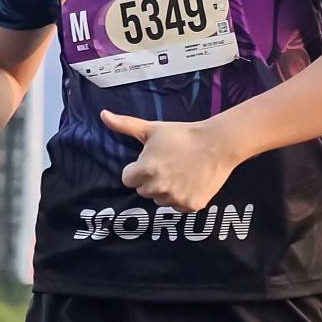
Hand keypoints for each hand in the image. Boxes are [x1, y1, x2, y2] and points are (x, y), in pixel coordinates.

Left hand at [100, 109, 236, 210]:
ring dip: (167, 190)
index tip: (152, 161)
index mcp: (145, 170)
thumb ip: (125, 125)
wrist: (217, 144)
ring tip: (182, 173)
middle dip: (152, 180)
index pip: (128, 179)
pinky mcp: (190, 206)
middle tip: (169, 165)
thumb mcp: (152, 129)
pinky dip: (184, 197)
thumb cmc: (183, 134)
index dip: (138, 170)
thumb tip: (103, 115)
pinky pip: (178, 206)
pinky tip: (192, 182)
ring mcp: (175, 199)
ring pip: (161, 199)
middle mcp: (157, 188)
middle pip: (144, 190)